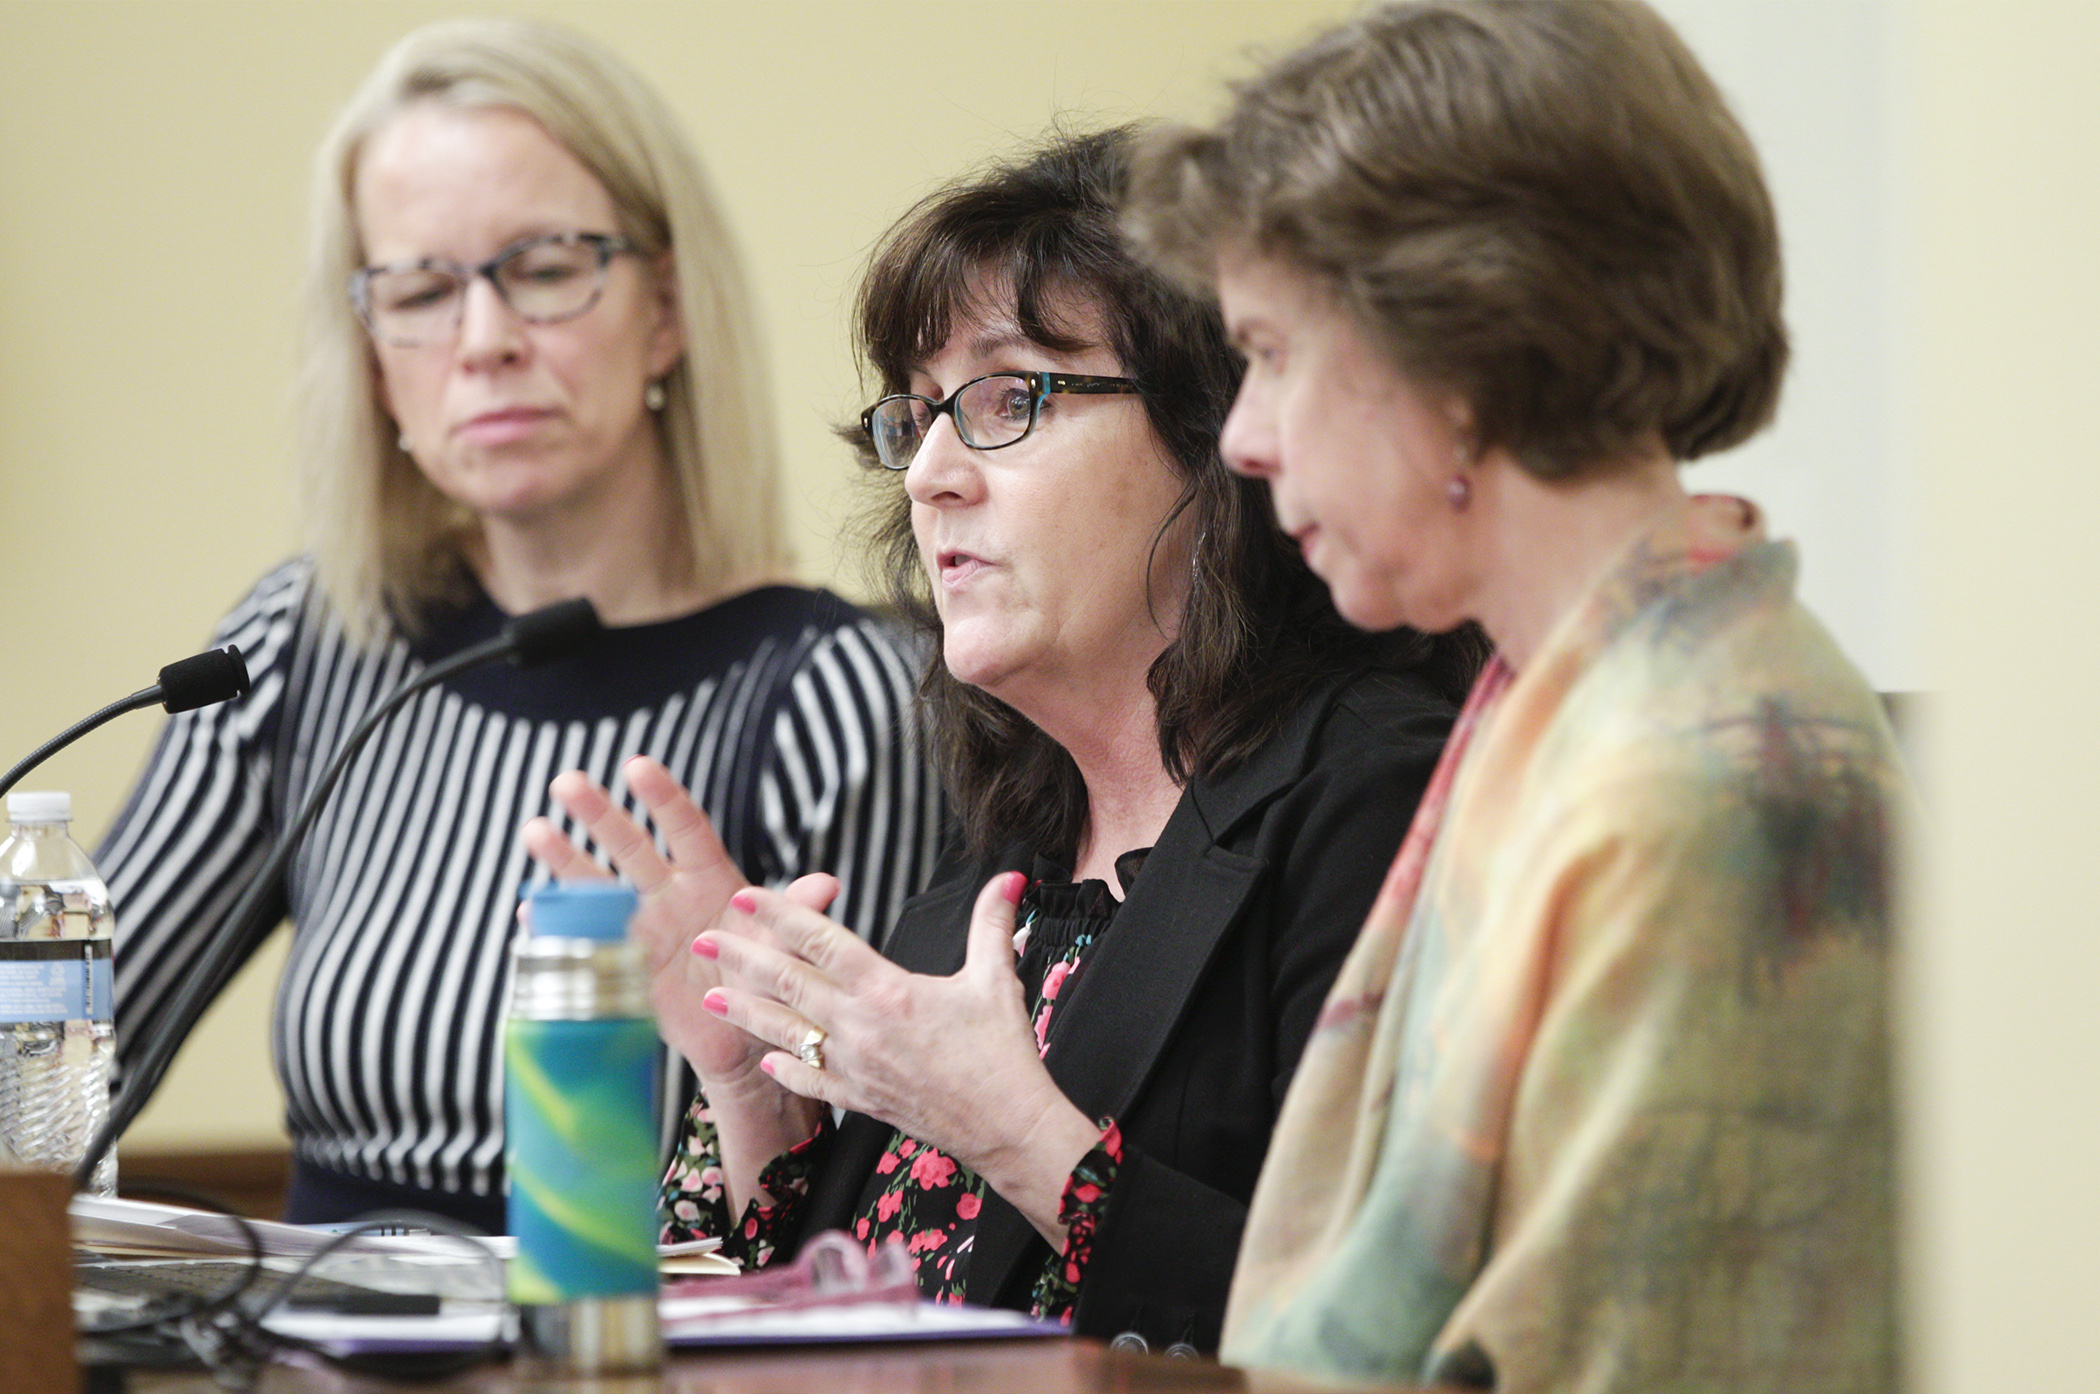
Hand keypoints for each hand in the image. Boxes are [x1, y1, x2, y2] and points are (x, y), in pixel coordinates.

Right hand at [519, 756, 831, 1094]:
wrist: (738, 1037)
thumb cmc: (766, 978)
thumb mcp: (783, 948)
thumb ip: (794, 915)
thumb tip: (825, 884)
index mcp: (710, 880)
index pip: (687, 830)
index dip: (664, 799)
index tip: (638, 766)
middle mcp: (669, 895)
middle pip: (631, 848)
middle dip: (600, 815)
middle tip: (568, 783)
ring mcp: (639, 929)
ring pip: (597, 887)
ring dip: (566, 860)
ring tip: (535, 830)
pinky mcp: (619, 966)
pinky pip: (583, 941)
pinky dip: (557, 927)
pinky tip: (532, 910)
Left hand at [702, 871, 1102, 1243]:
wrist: (1005, 1126)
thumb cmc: (1002, 1054)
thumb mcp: (997, 979)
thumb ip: (992, 922)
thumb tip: (1010, 878)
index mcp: (888, 990)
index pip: (821, 941)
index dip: (781, 915)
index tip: (747, 897)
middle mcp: (861, 1026)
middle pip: (789, 983)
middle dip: (742, 958)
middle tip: (704, 938)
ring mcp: (855, 1065)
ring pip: (787, 1031)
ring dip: (746, 1012)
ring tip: (710, 995)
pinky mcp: (860, 1097)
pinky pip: (811, 1079)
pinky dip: (786, 1066)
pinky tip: (766, 1057)